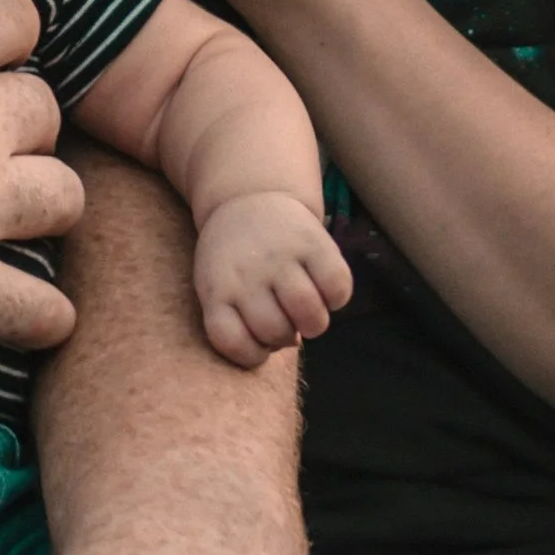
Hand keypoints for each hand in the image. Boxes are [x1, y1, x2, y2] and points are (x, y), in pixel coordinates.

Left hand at [192, 191, 352, 366]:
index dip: (251, 355)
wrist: (247, 199)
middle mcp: (246, 273)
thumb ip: (243, 321)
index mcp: (217, 289)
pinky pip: (337, 287)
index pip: (231, 341)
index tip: (258, 343)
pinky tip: (325, 290)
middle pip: (275, 331)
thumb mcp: (219, 287)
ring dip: (314, 324)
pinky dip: (337, 299)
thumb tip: (294, 342)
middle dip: (286, 337)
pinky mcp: (312, 240)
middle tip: (286, 320)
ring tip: (308, 312)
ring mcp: (279, 256)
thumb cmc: (235, 262)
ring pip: (309, 315)